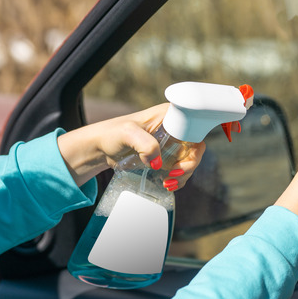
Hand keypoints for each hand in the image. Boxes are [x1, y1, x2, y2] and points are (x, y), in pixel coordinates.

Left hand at [57, 103, 205, 188]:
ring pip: (190, 160)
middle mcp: (176, 128)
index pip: (196, 128)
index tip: (182, 162)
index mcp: (171, 115)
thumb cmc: (112, 134)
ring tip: (168, 183)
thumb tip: (159, 163)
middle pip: (196, 147)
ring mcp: (172, 143)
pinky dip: (178, 179)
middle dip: (189, 165)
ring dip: (184, 175)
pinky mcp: (167, 156)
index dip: (195, 147)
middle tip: (174, 175)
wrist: (101, 148)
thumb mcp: (127, 134)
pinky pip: (181, 168)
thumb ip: (145, 144)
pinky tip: (167, 184)